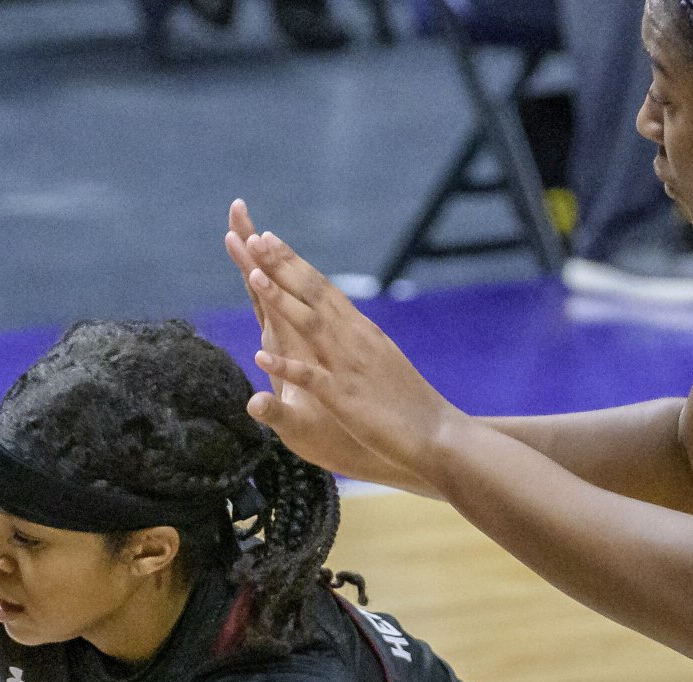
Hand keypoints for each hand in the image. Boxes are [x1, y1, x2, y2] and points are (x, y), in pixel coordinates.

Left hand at [224, 199, 464, 483]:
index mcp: (361, 331)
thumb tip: (340, 319)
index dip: (294, 264)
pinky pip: (312, 379)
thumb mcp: (380, 361)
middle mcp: (355, 339)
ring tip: (254, 275)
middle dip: (283, 266)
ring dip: (282, 300)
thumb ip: (356, 338)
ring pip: (310, 325)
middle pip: (314, 295)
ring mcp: (350, 367)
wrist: (438, 434)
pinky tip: (260, 358)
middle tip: (256, 237)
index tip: (269, 239)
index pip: (323, 289)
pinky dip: (287, 367)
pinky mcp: (346, 399)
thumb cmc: (408, 403)